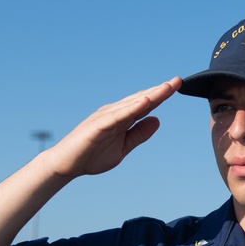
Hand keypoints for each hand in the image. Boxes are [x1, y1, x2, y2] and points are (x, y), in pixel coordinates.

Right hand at [46, 78, 182, 178]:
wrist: (66, 165)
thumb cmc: (92, 155)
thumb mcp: (123, 147)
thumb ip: (139, 134)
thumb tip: (158, 120)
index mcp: (122, 117)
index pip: (145, 104)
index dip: (161, 95)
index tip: (177, 86)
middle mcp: (114, 112)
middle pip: (141, 99)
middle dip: (160, 90)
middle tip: (178, 80)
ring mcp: (105, 117)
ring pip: (132, 104)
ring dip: (150, 95)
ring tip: (166, 87)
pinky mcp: (97, 125)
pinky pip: (118, 116)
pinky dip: (131, 108)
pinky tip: (145, 102)